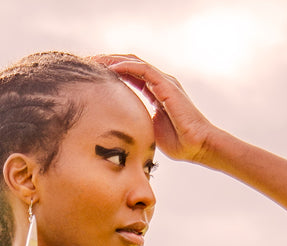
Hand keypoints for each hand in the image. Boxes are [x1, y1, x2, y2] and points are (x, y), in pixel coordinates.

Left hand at [91, 54, 216, 162]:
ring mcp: (163, 82)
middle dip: (108, 61)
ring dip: (112, 60)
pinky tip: (110, 69)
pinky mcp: (166, 85)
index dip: (110, 72)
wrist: (198, 145)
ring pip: (133, 62)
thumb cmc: (179, 143)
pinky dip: (125, 67)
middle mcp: (159, 82)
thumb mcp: (151, 129)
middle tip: (88, 63)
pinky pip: (142, 70)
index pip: (129, 74)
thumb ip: (138, 122)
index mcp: (155, 91)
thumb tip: (121, 130)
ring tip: (95, 61)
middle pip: (129, 64)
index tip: (92, 75)